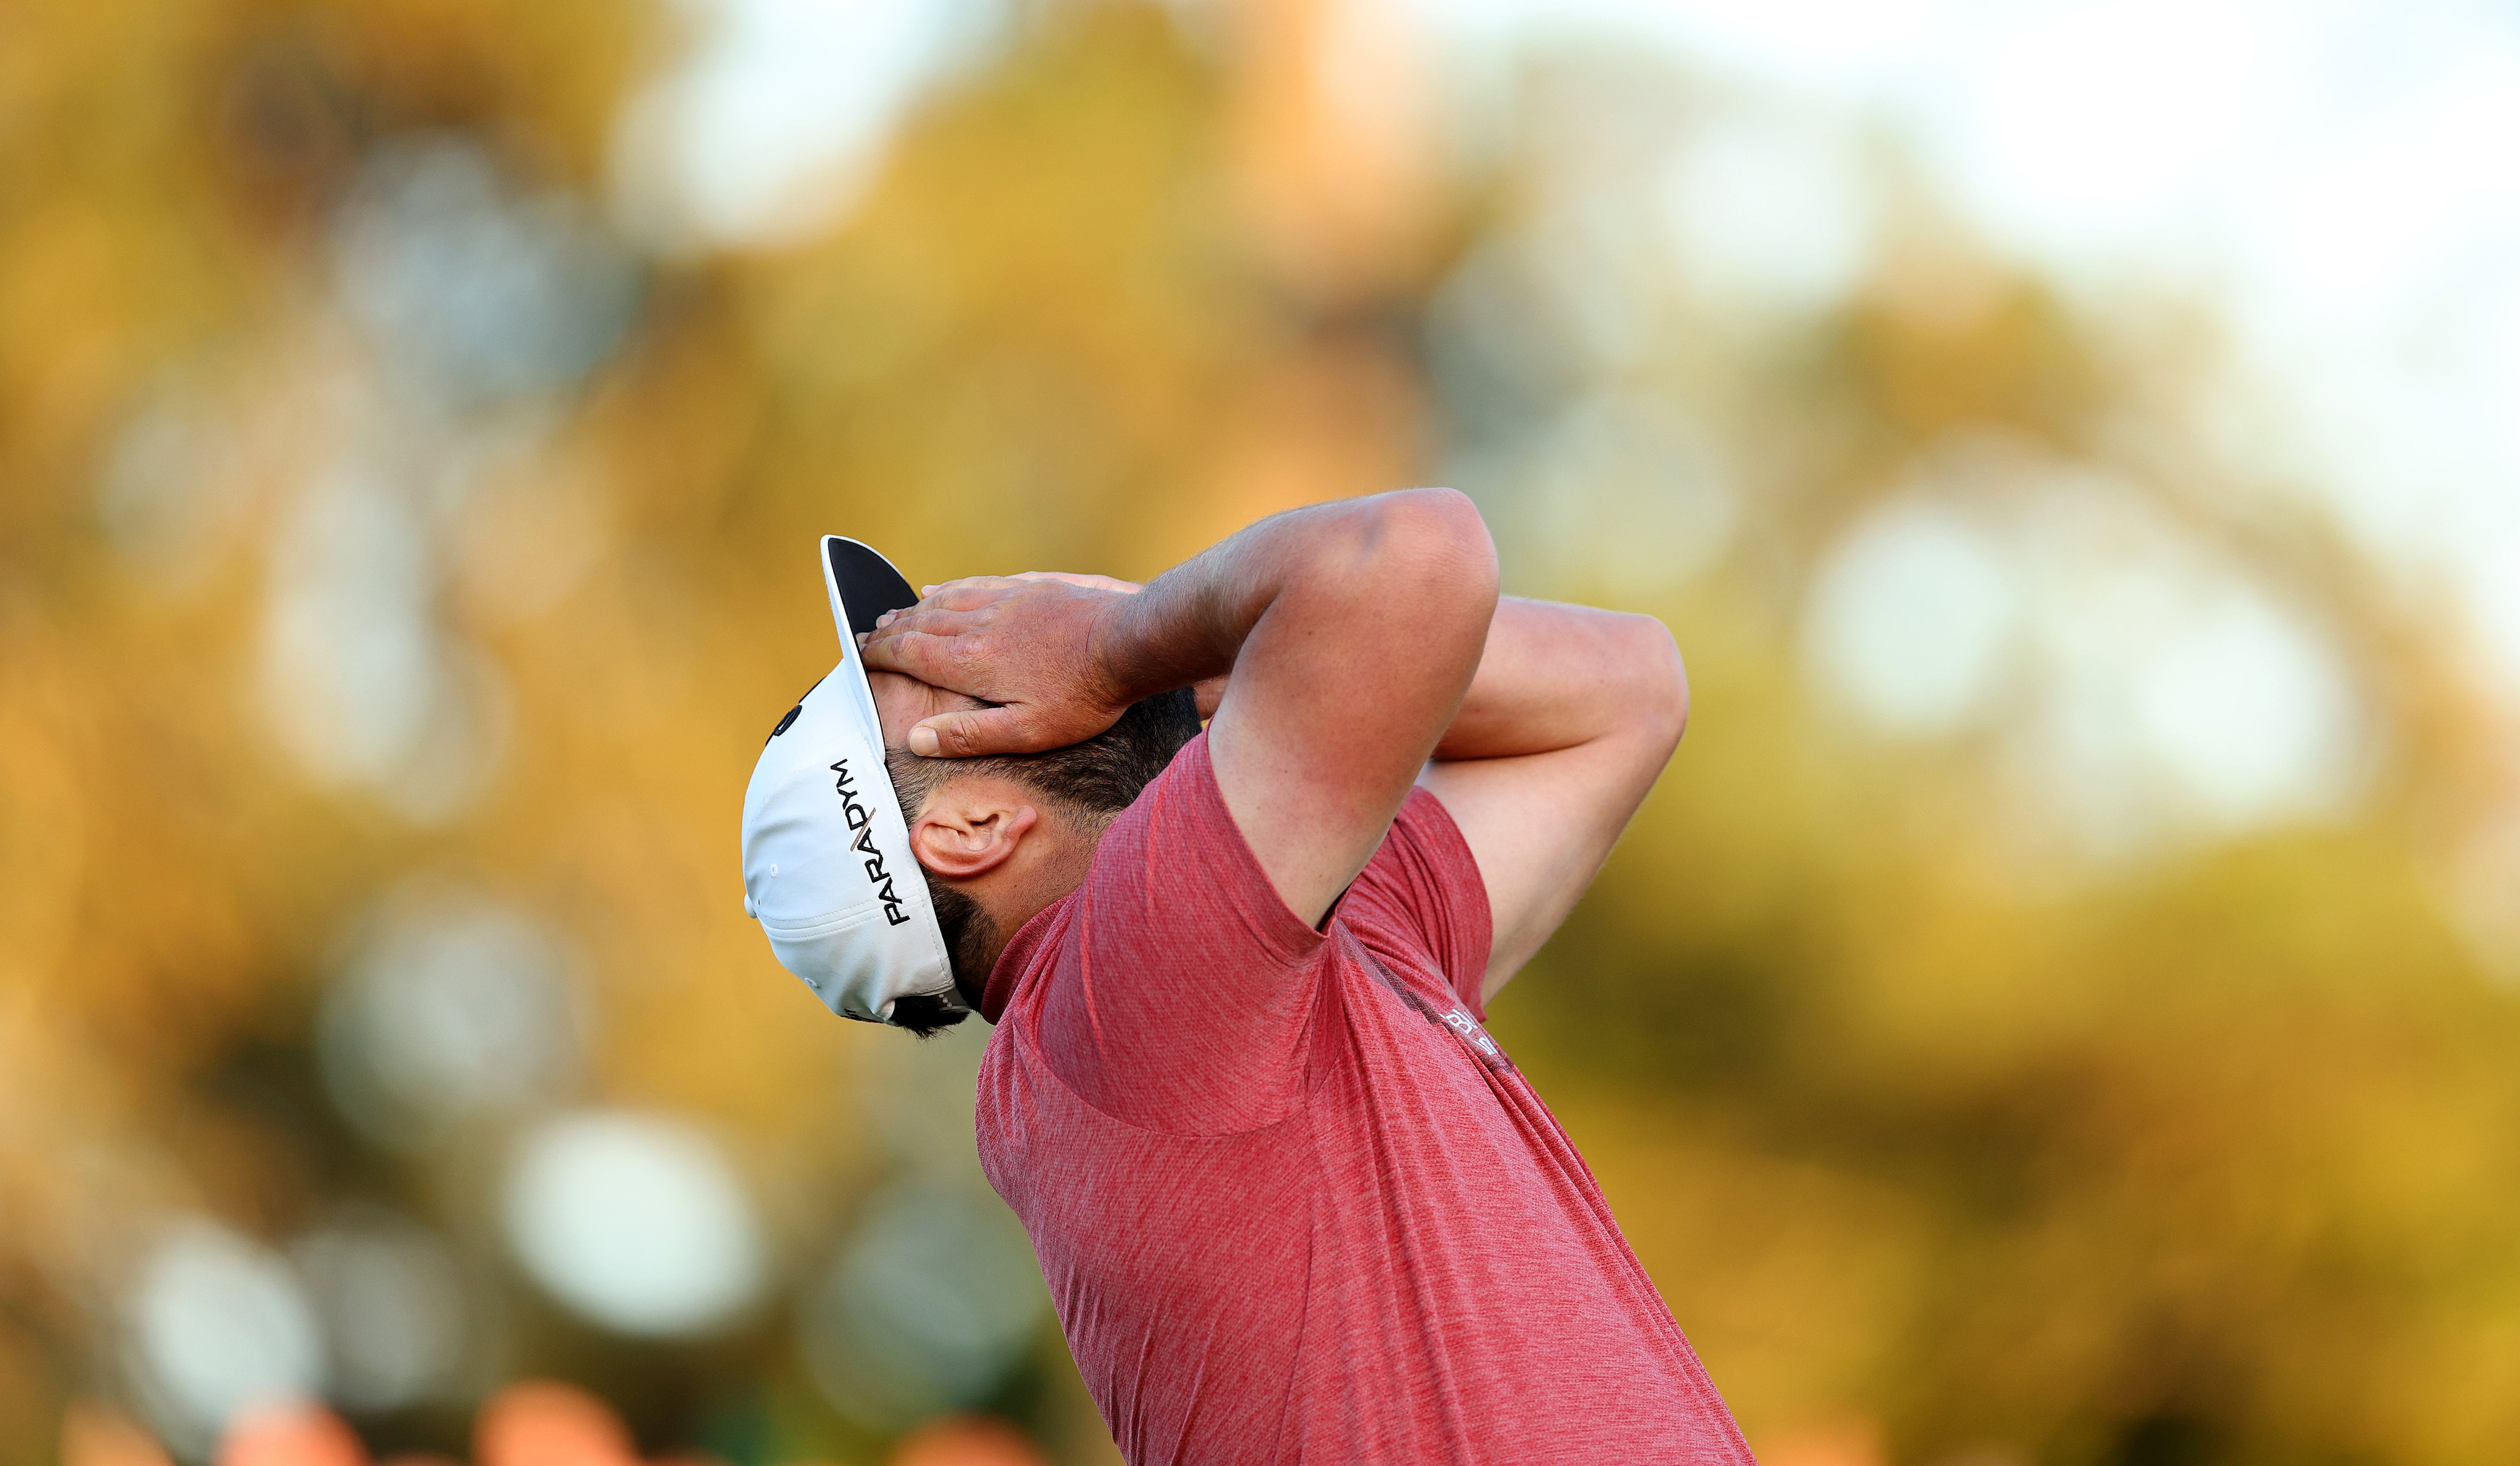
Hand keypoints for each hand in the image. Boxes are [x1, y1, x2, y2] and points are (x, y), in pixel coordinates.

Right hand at [861, 575, 1134, 756]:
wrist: (1130, 641)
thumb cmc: (1084, 695)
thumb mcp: (1027, 732)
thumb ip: (969, 735)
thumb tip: (917, 739)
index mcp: (972, 661)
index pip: (911, 653)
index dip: (880, 654)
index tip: (858, 654)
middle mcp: (981, 622)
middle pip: (922, 622)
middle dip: (891, 630)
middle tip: (868, 634)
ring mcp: (1007, 599)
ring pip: (947, 599)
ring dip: (916, 607)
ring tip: (897, 613)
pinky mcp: (1032, 587)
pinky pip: (978, 582)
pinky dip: (952, 586)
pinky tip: (944, 586)